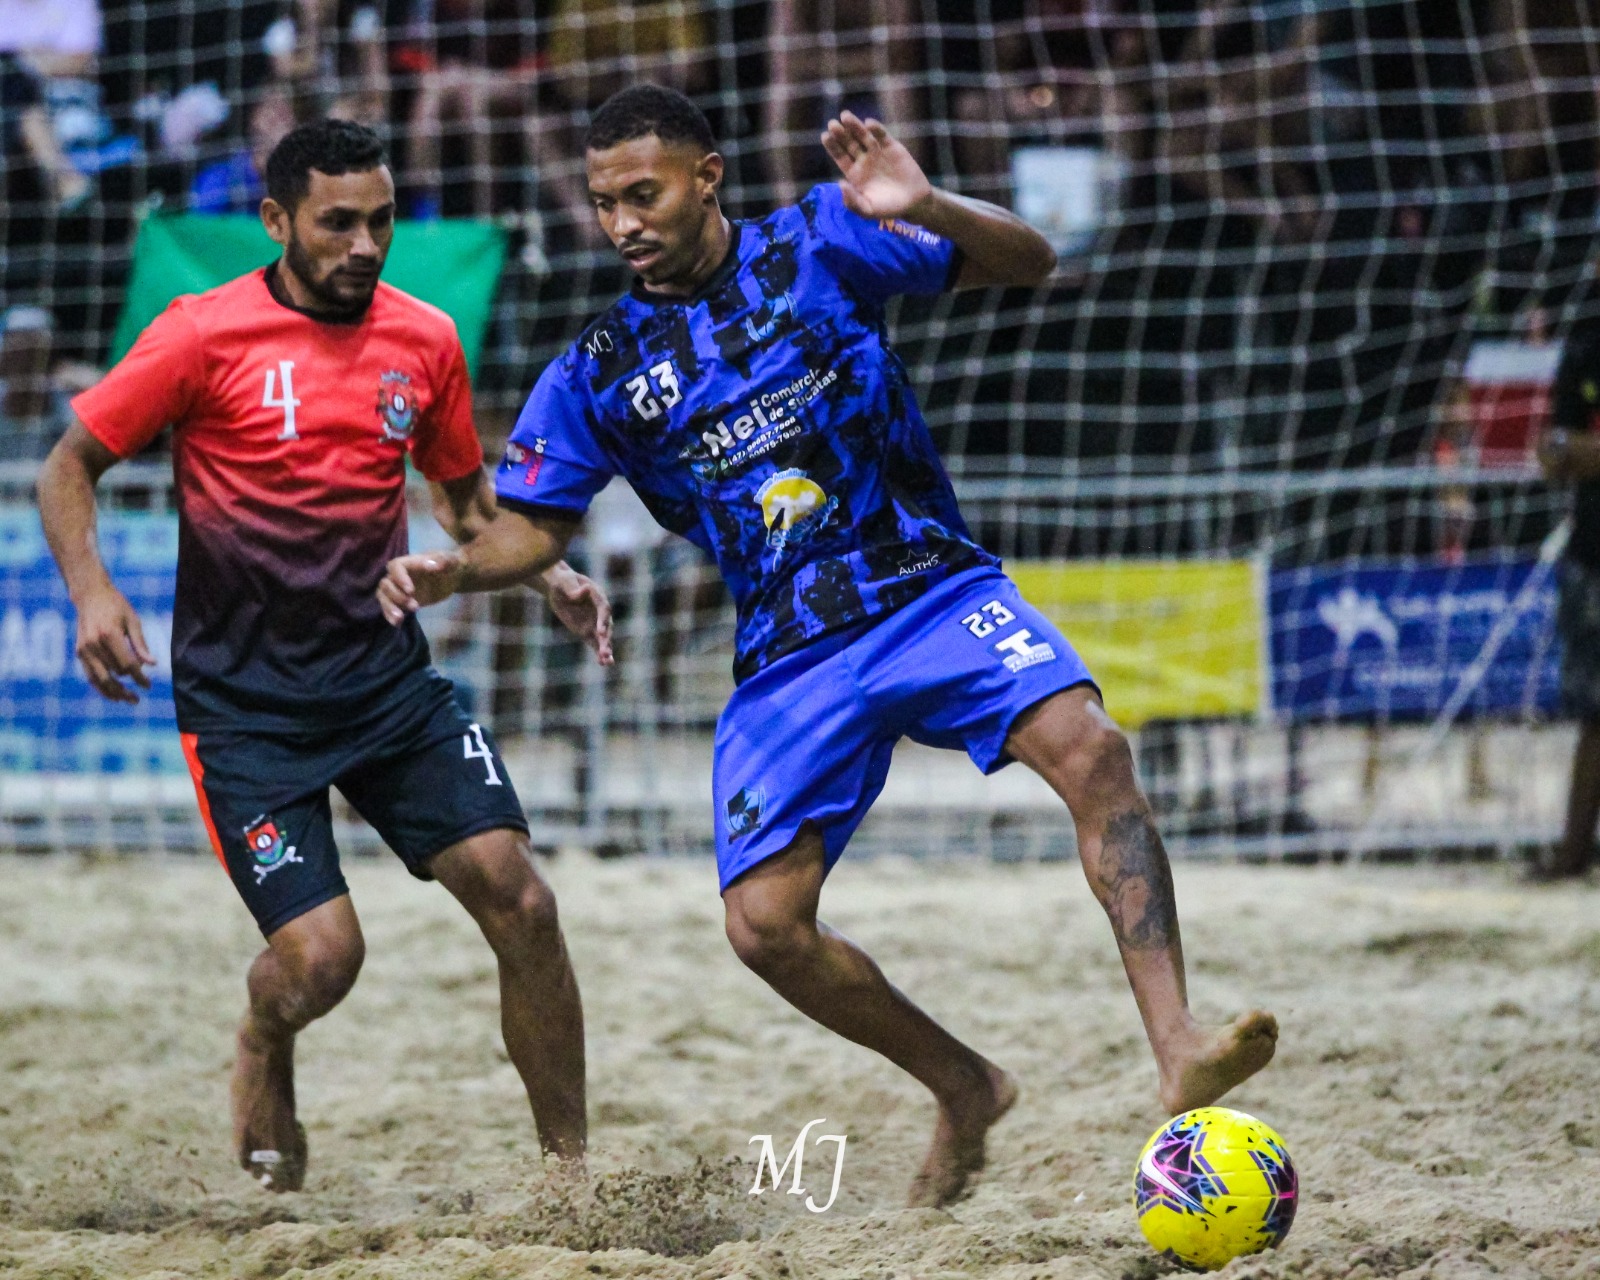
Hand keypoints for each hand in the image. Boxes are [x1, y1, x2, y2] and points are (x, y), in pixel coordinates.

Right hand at [75, 584, 154, 703]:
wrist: (90, 595)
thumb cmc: (116, 606)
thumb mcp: (133, 621)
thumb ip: (141, 644)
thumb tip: (153, 664)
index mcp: (109, 634)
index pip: (127, 664)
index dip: (139, 677)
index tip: (148, 686)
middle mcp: (94, 643)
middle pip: (113, 673)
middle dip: (127, 687)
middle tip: (138, 698)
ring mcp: (84, 649)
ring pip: (99, 679)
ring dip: (113, 692)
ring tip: (127, 700)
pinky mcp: (79, 652)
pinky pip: (89, 675)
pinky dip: (99, 687)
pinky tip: (112, 696)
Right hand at [377, 551, 463, 624]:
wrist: (451, 577)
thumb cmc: (449, 565)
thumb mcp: (451, 561)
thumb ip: (444, 560)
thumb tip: (433, 565)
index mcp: (409, 562)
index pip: (395, 566)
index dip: (399, 578)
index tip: (411, 591)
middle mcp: (400, 575)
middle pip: (386, 583)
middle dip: (396, 596)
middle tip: (415, 606)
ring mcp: (399, 588)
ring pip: (383, 596)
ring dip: (389, 607)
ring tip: (400, 618)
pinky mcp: (401, 601)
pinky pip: (388, 607)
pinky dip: (390, 615)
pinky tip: (397, 624)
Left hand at [541, 564, 613, 665]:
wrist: (559, 587)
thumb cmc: (562, 582)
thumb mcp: (565, 582)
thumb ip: (575, 589)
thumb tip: (586, 590)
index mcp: (597, 596)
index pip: (604, 610)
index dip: (603, 621)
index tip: (601, 632)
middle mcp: (599, 611)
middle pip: (607, 626)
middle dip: (606, 639)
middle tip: (605, 650)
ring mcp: (594, 622)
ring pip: (603, 638)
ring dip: (606, 649)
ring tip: (607, 662)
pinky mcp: (587, 631)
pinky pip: (595, 643)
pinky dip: (599, 653)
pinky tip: (603, 663)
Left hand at [821, 111, 932, 221]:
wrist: (914, 201)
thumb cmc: (888, 208)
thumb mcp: (868, 210)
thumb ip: (852, 201)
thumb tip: (840, 183)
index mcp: (854, 173)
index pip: (840, 156)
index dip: (833, 146)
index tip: (825, 136)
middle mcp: (863, 160)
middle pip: (849, 143)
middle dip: (841, 133)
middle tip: (832, 124)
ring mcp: (877, 151)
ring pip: (863, 136)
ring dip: (855, 126)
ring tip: (845, 116)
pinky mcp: (892, 146)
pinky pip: (881, 135)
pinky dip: (876, 129)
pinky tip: (868, 124)